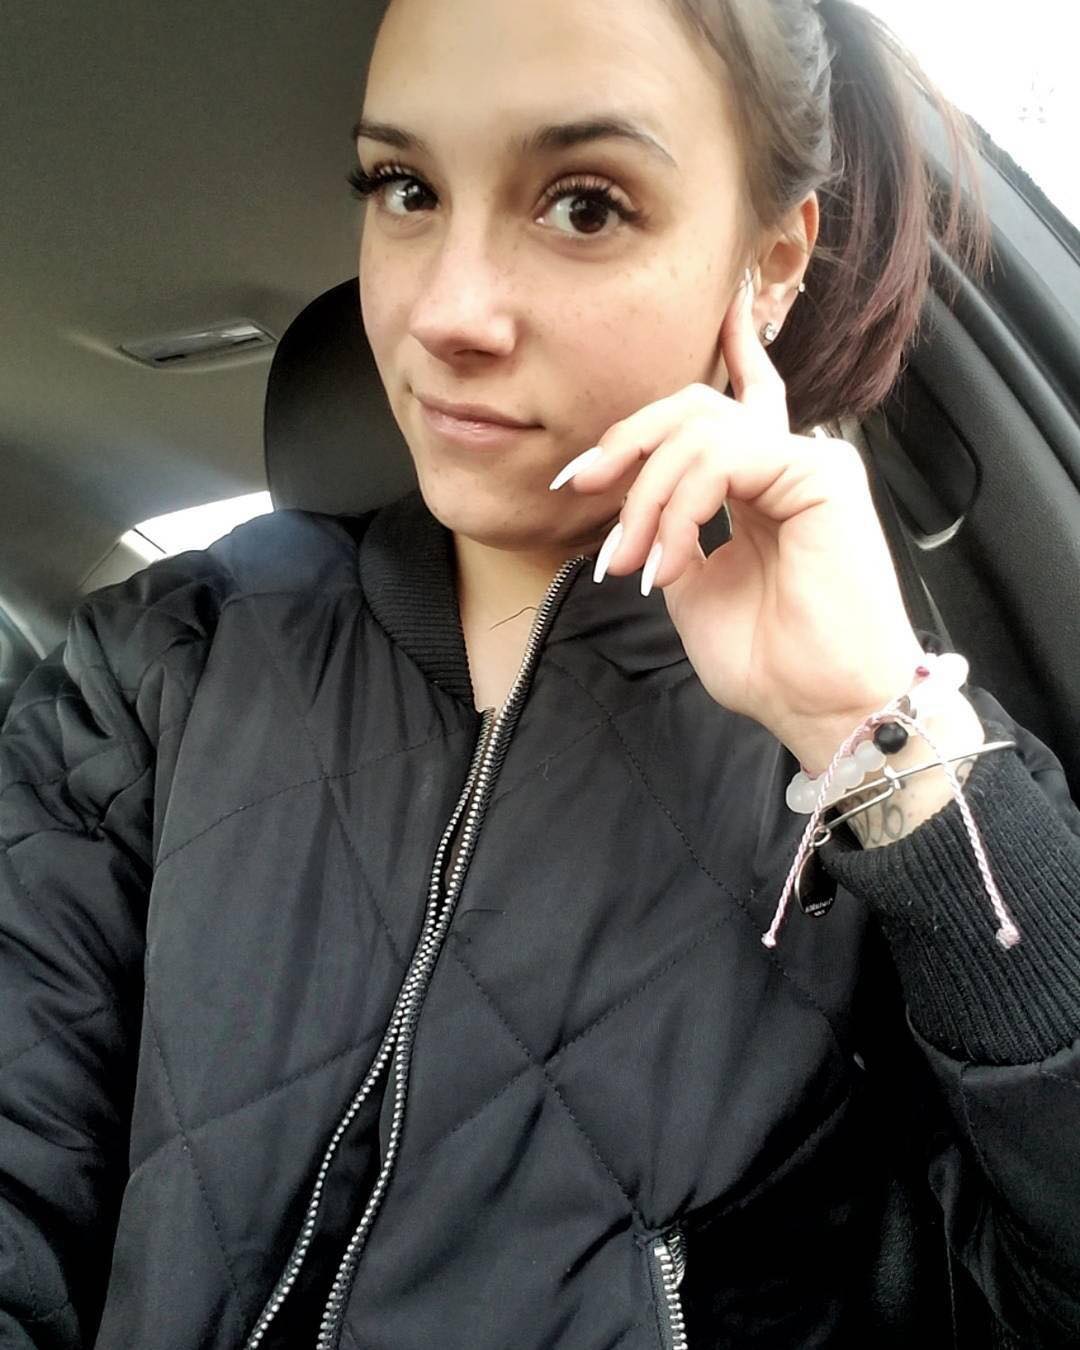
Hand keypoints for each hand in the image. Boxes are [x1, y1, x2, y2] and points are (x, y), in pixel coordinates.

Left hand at [549, 269, 925, 771]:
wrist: (818, 707)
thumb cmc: (766, 661)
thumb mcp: (693, 586)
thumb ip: (671, 532)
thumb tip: (629, 509)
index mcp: (761, 486)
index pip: (723, 409)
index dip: (657, 410)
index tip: (585, 459)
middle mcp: (787, 465)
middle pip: (696, 406)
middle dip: (629, 439)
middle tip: (583, 485)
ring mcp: (808, 463)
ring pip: (701, 431)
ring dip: (648, 495)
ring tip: (630, 562)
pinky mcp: (821, 473)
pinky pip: (724, 458)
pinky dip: (681, 507)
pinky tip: (670, 563)